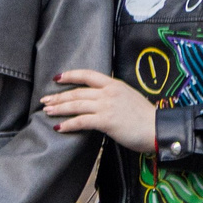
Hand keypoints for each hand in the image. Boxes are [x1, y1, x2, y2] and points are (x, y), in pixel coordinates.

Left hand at [43, 69, 158, 153]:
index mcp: (114, 84)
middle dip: (58, 96)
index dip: (70, 75)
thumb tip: (99, 101)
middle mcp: (108, 93)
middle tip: (45, 100)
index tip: (57, 78)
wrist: (158, 128)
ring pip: (76, 105)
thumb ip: (113, 96)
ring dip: (59, 108)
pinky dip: (68, 124)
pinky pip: (81, 121)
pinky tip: (59, 127)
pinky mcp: (106, 121)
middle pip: (77, 92)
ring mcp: (106, 106)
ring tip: (47, 111)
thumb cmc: (145, 117)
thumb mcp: (129, 97)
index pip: (88, 75)